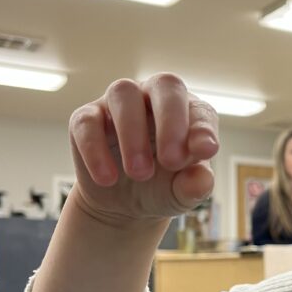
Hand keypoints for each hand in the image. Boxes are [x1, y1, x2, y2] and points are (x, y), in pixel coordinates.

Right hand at [68, 73, 218, 224]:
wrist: (124, 206)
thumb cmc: (163, 188)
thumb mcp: (182, 194)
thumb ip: (195, 186)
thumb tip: (202, 181)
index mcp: (187, 112)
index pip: (200, 110)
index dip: (203, 128)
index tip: (206, 152)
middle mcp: (153, 98)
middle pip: (164, 85)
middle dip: (171, 121)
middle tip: (172, 161)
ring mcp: (118, 105)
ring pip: (124, 94)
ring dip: (133, 133)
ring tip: (140, 174)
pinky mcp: (85, 120)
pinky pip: (87, 123)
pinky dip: (96, 151)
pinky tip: (108, 179)